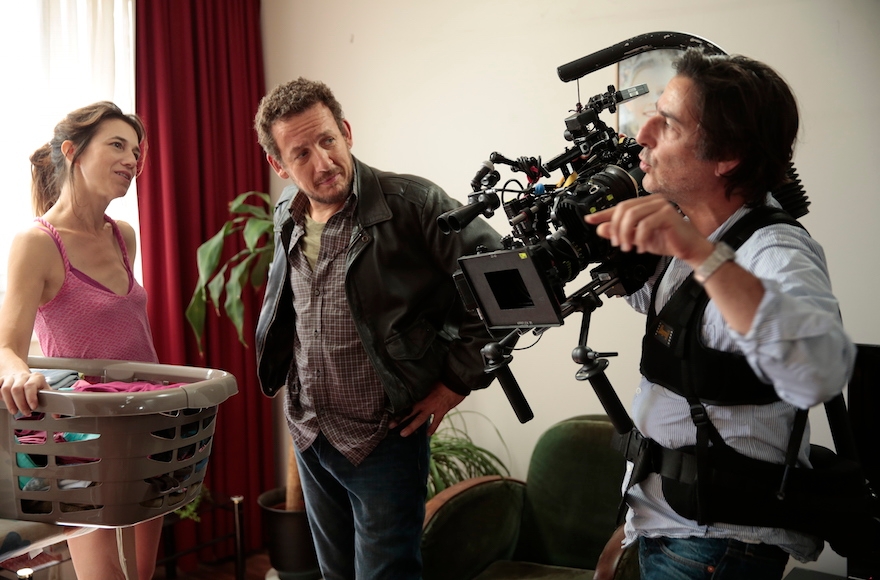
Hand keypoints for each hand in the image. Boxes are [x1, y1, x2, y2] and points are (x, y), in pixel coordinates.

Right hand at [1, 372, 48, 415]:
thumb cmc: (34, 384)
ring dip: (10, 403)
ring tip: (14, 411)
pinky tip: (4, 401)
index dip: (30, 397)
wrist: (21, 374)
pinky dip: (0, 396)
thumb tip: (57, 415)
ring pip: (6, 389)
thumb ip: (52, 401)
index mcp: (36, 378)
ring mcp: (11, 378)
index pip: (30, 386)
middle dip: (21, 404)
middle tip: (25, 413)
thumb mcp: (45, 389)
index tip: (33, 407)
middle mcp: (23, 376)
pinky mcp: (2, 380)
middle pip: (17, 389)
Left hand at [389, 382, 464, 436]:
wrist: (455, 381)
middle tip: (389, 426)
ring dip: (411, 427)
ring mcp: (433, 408)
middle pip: (409, 412)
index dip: (398, 408)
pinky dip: (432, 428)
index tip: (388, 412)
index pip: (407, 403)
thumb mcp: (429, 381)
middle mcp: (424, 402)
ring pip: (420, 420)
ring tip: (402, 434)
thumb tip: (412, 386)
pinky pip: (436, 422)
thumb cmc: (442, 379)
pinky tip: (428, 435)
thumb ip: (421, 386)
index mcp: (420, 394)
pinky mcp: (441, 411)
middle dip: (399, 419)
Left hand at [585, 196, 712, 264]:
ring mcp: (661, 206)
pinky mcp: (668, 215)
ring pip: (632, 216)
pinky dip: (640, 238)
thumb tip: (601, 228)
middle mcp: (652, 201)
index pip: (619, 206)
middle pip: (623, 209)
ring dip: (626, 234)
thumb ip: (620, 232)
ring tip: (628, 247)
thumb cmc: (667, 241)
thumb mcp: (637, 238)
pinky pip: (645, 224)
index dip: (602, 214)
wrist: (689, 249)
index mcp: (644, 205)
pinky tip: (642, 246)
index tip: (589, 219)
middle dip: (616, 228)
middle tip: (618, 244)